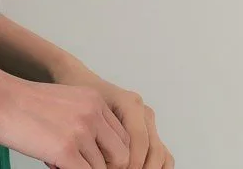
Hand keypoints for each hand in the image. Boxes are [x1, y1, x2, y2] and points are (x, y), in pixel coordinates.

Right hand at [0, 71, 130, 167]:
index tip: (92, 159)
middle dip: (105, 167)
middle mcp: (93, 113)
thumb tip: (98, 154)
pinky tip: (51, 163)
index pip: (123, 138)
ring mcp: (81, 132)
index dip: (110, 155)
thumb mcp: (64, 102)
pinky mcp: (67, 152)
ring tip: (57, 159)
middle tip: (79, 164)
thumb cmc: (22, 102)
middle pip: (122, 157)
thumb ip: (86, 121)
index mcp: (94, 99)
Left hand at [49, 59, 174, 168]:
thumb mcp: (87, 115)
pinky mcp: (149, 130)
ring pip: (160, 153)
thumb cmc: (81, 99)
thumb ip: (100, 136)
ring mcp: (148, 120)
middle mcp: (143, 111)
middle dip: (137, 167)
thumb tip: (103, 162)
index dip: (127, 162)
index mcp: (130, 104)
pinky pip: (162, 153)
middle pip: (152, 150)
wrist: (80, 82)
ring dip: (148, 168)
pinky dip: (156, 166)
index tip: (111, 168)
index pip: (138, 141)